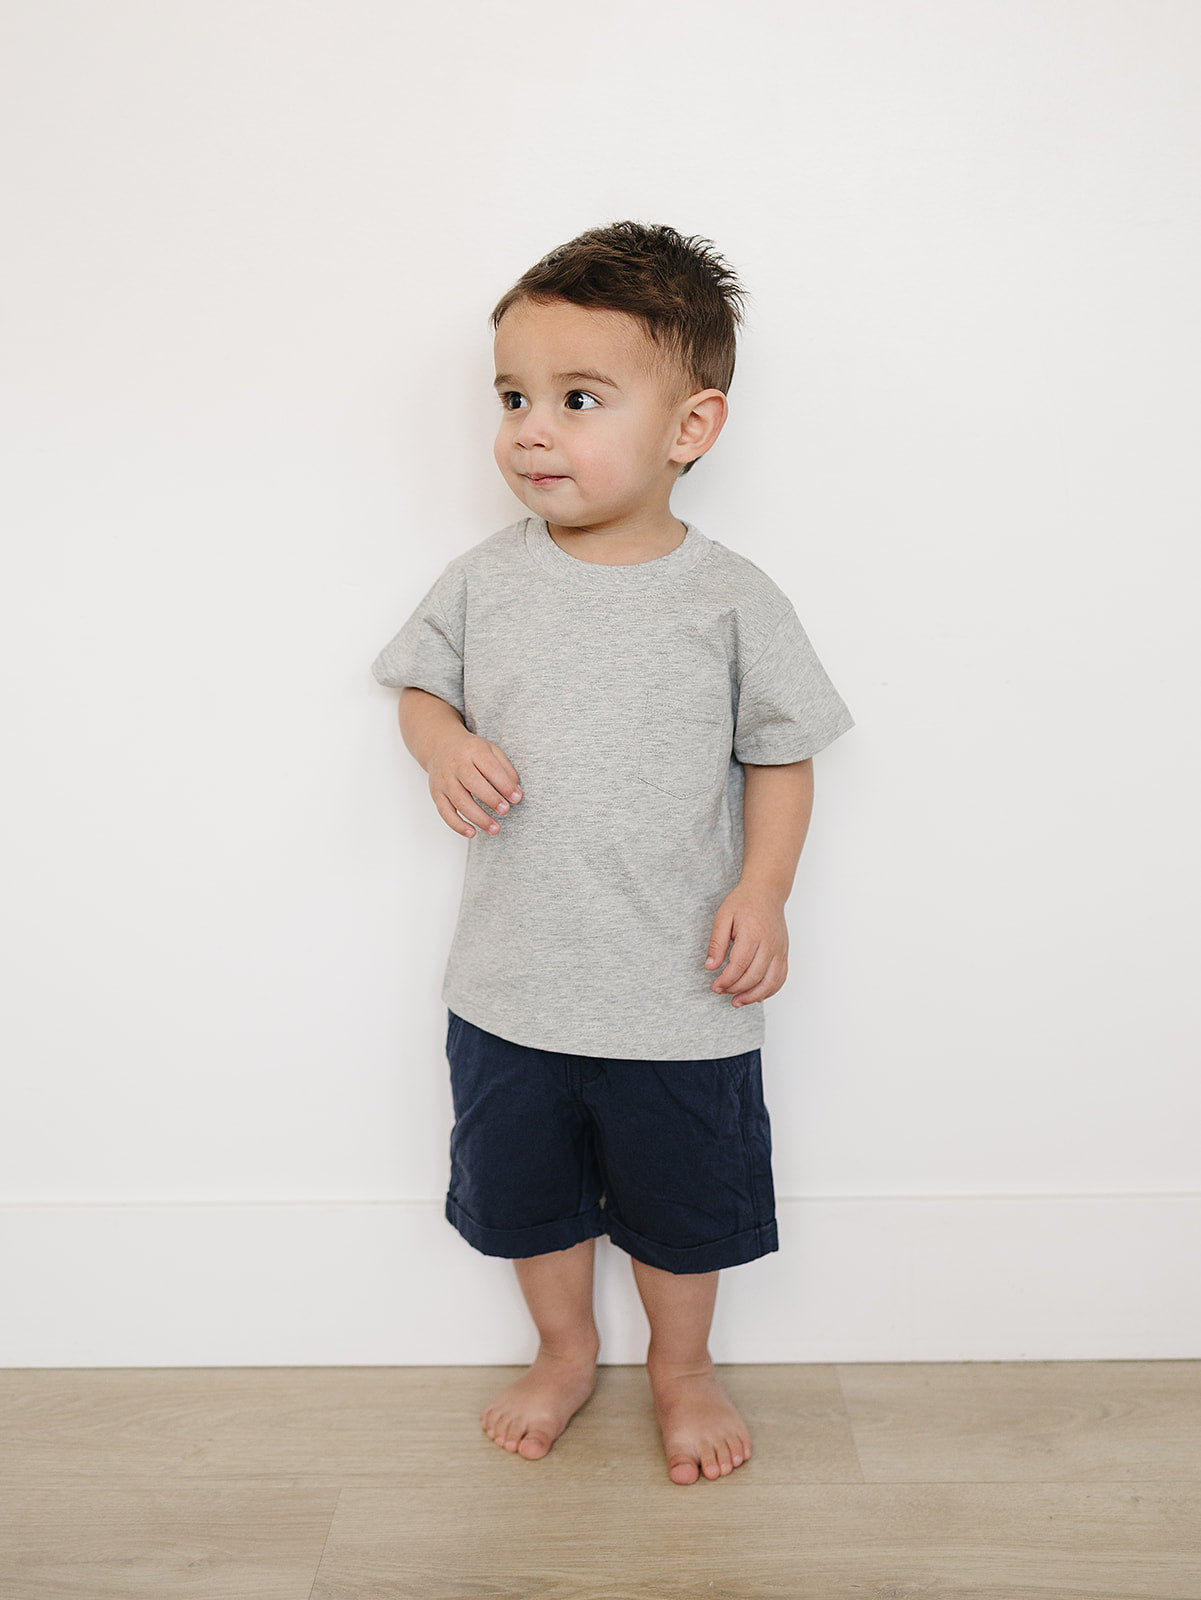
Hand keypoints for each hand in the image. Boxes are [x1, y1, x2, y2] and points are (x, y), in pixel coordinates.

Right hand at [428, 730, 522, 839]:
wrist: (439, 746)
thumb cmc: (470, 751)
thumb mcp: (491, 750)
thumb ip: (506, 769)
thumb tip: (517, 792)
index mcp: (473, 750)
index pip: (490, 768)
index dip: (504, 785)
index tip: (516, 798)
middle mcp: (456, 765)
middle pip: (473, 784)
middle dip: (491, 799)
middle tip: (505, 811)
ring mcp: (444, 780)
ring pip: (460, 801)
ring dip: (478, 818)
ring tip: (495, 828)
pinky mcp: (437, 793)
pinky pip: (445, 812)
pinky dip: (458, 825)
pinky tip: (472, 833)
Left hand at [704, 884, 788, 1006]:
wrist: (767, 892)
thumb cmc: (743, 902)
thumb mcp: (723, 917)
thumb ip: (717, 943)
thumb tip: (710, 966)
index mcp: (753, 934)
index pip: (739, 965)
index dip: (726, 980)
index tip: (715, 986)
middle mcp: (770, 944)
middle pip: (754, 976)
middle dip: (736, 989)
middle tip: (721, 991)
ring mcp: (780, 950)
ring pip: (770, 982)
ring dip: (753, 996)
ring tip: (737, 1001)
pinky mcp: (784, 953)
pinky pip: (781, 978)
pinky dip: (769, 991)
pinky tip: (756, 996)